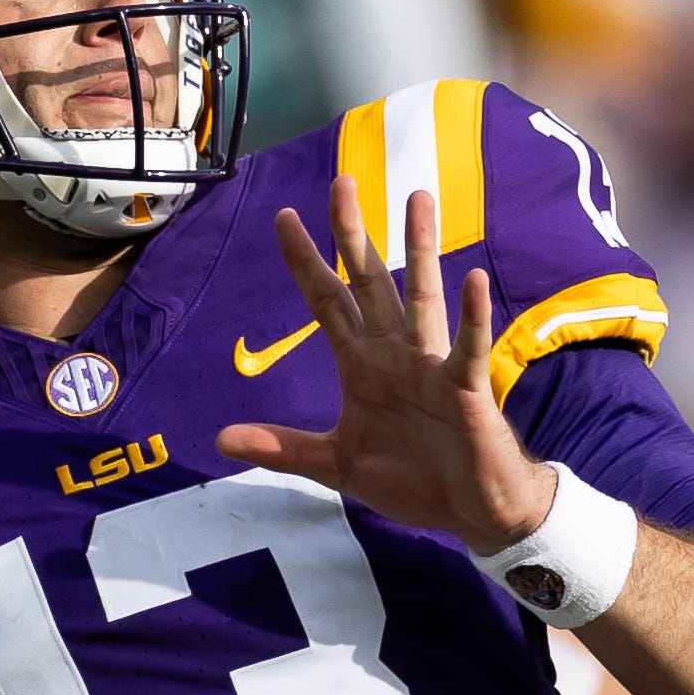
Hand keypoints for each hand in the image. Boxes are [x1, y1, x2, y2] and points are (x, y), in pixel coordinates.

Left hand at [216, 179, 557, 555]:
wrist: (469, 512)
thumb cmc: (411, 482)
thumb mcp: (335, 466)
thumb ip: (283, 448)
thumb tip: (220, 440)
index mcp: (363, 366)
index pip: (328, 303)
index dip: (305, 263)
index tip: (284, 219)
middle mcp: (396, 353)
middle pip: (370, 282)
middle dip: (355, 235)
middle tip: (342, 182)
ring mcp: (431, 366)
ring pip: (422, 297)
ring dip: (420, 249)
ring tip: (419, 198)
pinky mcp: (464, 388)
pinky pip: (467, 346)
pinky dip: (471, 315)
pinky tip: (472, 279)